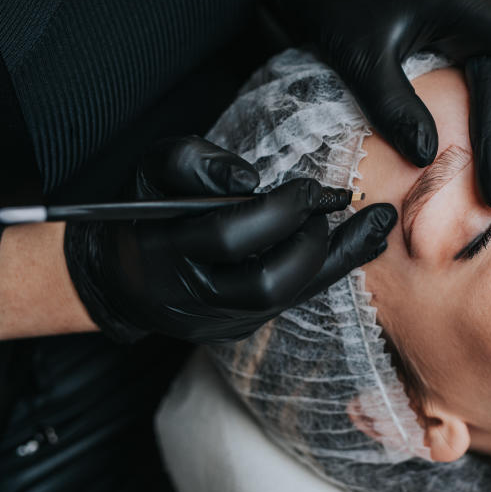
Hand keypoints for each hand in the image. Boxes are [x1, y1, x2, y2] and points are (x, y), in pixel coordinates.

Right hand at [63, 136, 396, 342]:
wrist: (123, 277)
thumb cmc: (143, 215)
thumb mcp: (152, 173)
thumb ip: (194, 163)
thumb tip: (249, 179)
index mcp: (165, 253)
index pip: (229, 236)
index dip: (278, 210)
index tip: (310, 186)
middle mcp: (195, 298)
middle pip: (266, 283)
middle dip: (309, 241)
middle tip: (329, 204)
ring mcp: (221, 320)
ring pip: (288, 299)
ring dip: (334, 259)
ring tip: (368, 224)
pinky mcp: (242, 328)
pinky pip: (296, 302)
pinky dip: (333, 270)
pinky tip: (365, 243)